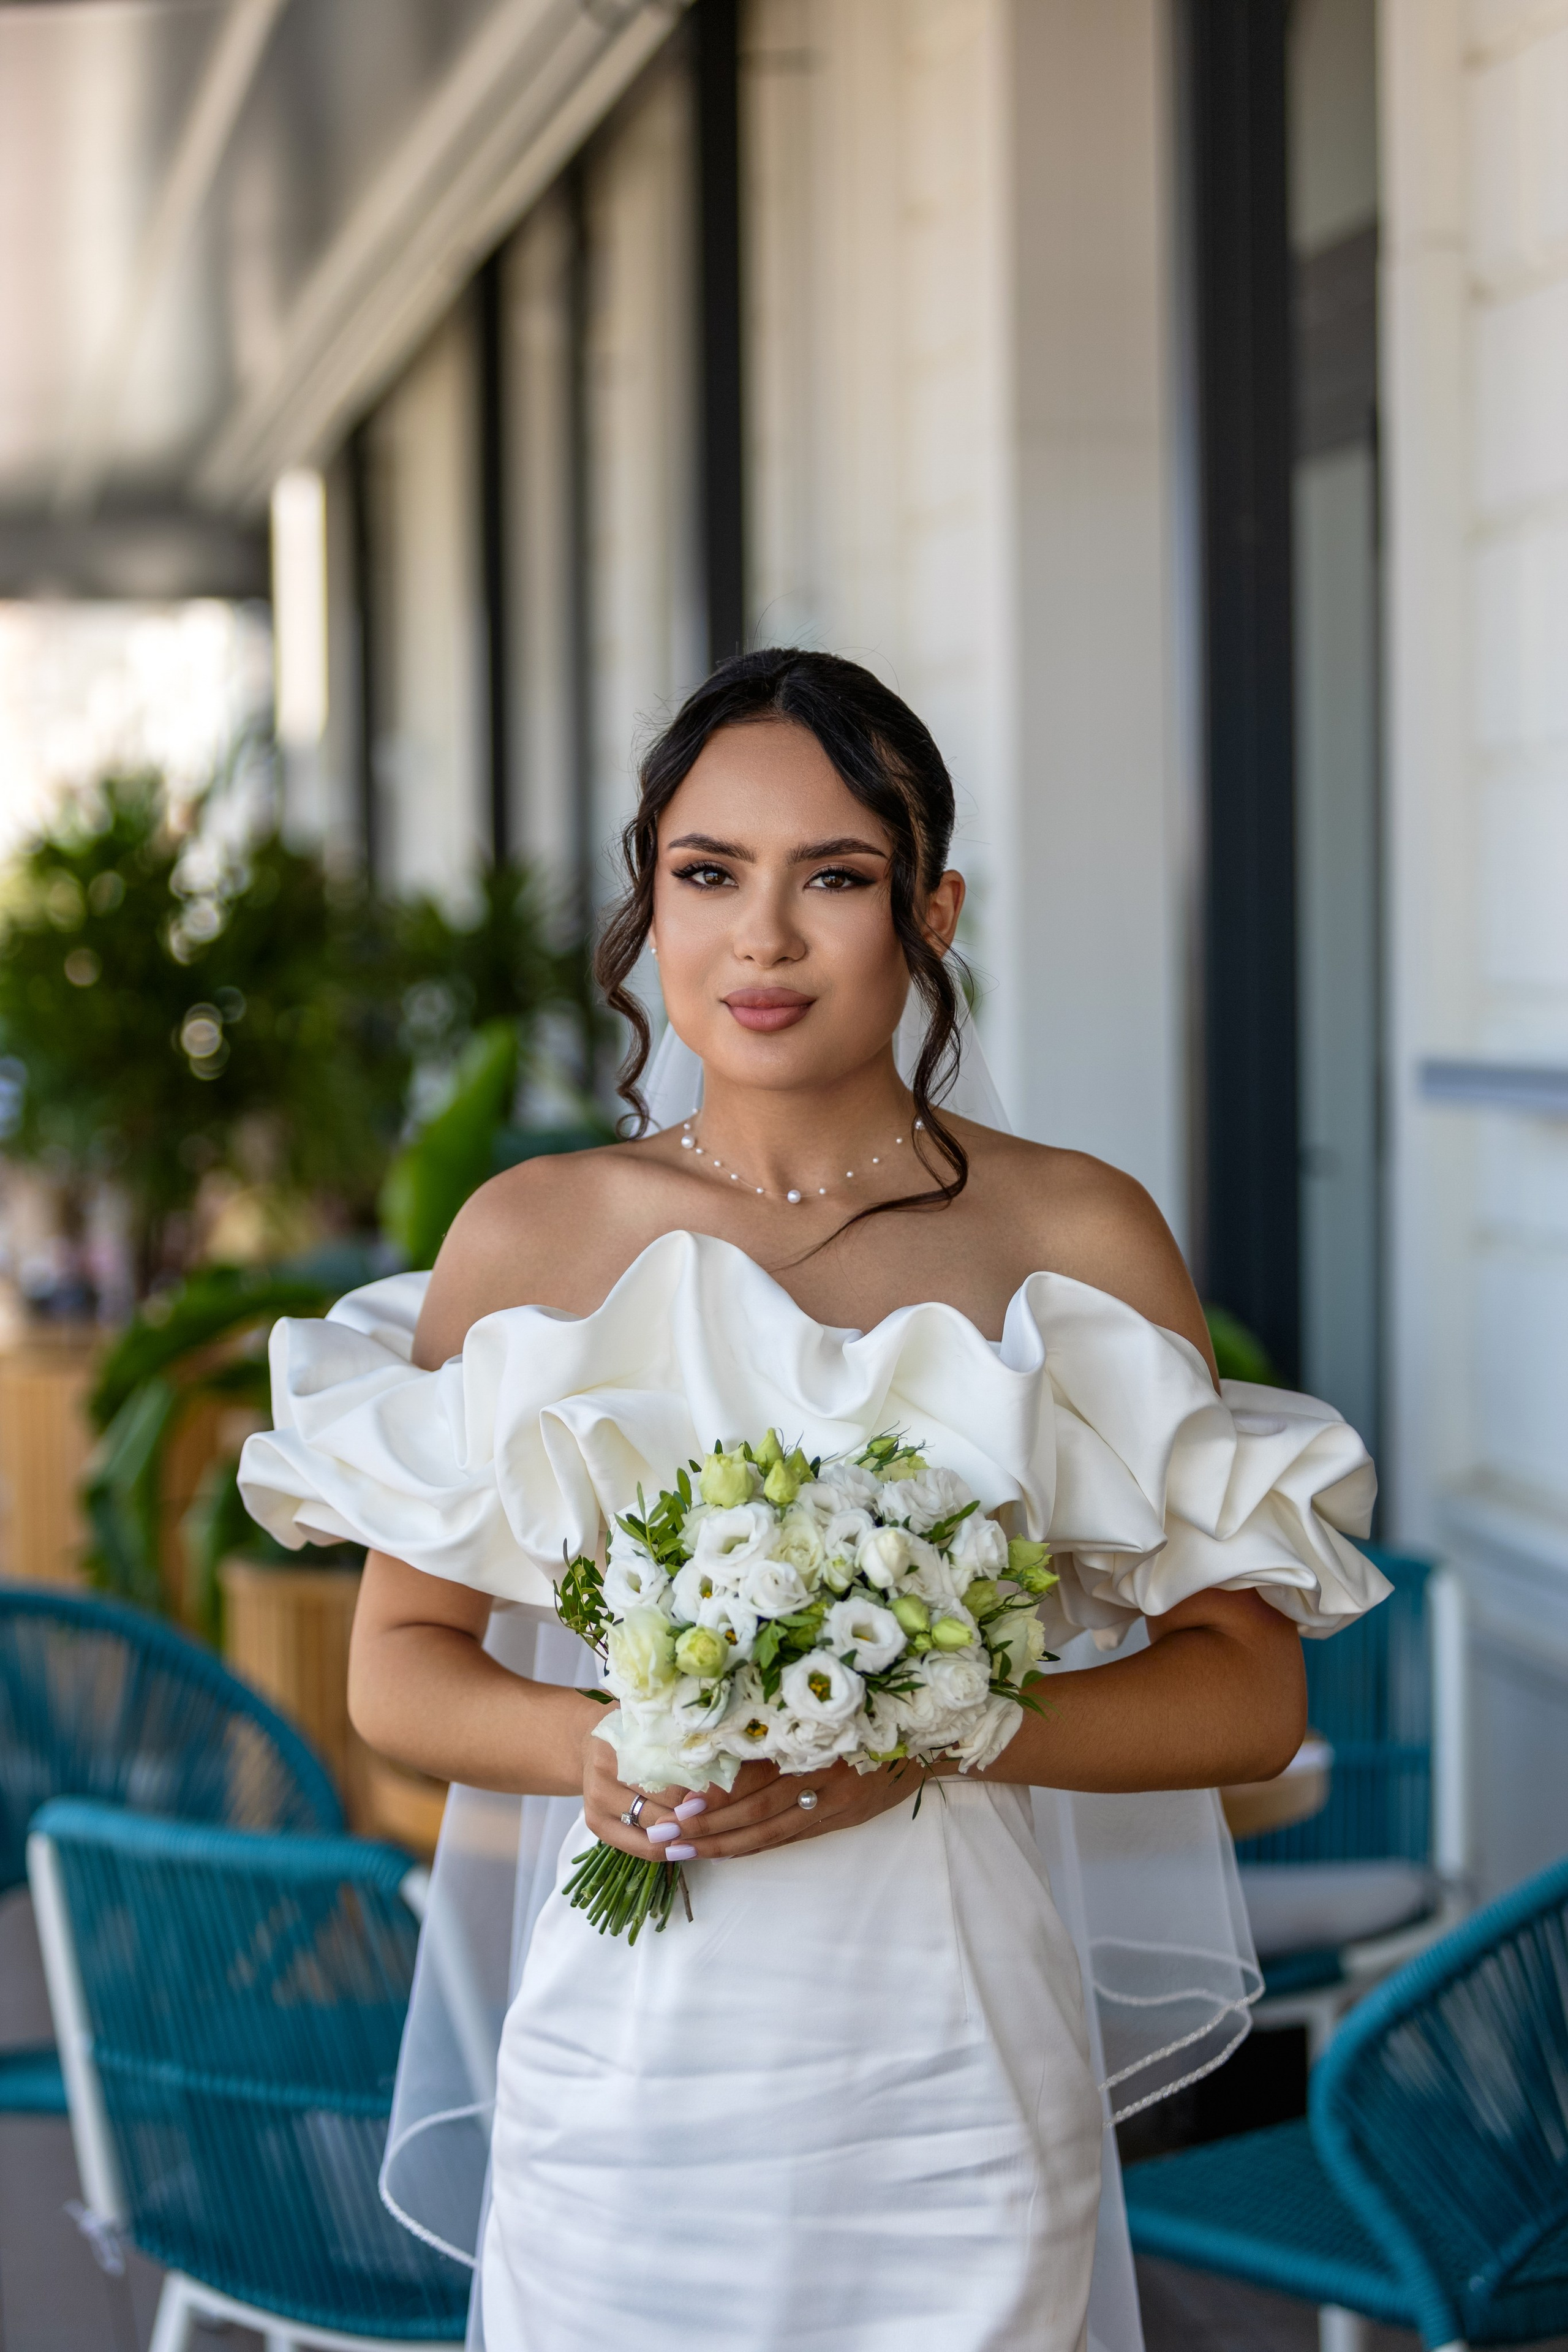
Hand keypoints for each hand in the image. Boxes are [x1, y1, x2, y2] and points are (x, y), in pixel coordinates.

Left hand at [581, 1721, 925, 1864]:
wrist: (930, 1734)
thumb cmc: (871, 1706)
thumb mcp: (828, 1704)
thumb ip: (781, 1721)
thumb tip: (721, 1731)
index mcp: (813, 1737)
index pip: (755, 1775)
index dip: (716, 1794)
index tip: (677, 1804)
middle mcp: (824, 1771)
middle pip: (756, 1809)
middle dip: (707, 1825)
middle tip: (664, 1837)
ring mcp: (836, 1799)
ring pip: (772, 1829)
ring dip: (725, 1842)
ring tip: (684, 1851)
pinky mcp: (846, 1816)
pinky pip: (794, 1836)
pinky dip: (759, 1845)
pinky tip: (730, 1851)